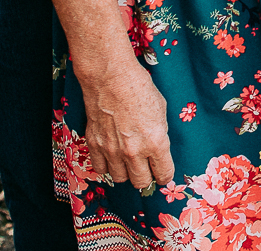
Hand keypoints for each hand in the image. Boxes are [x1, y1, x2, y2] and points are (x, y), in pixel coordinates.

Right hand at [78, 61, 175, 193]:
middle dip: (146, 177)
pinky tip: (111, 157)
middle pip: (141, 182)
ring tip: (128, 161)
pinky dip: (107, 166)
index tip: (163, 173)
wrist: (111, 78)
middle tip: (146, 168)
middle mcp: (134, 152)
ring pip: (120, 179)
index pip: (164, 174)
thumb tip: (157, 148)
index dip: (165, 175)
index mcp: (156, 142)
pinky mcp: (95, 146)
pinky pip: (101, 169)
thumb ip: (159, 133)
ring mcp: (112, 150)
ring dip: (126, 172)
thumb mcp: (161, 110)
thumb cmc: (140, 88)